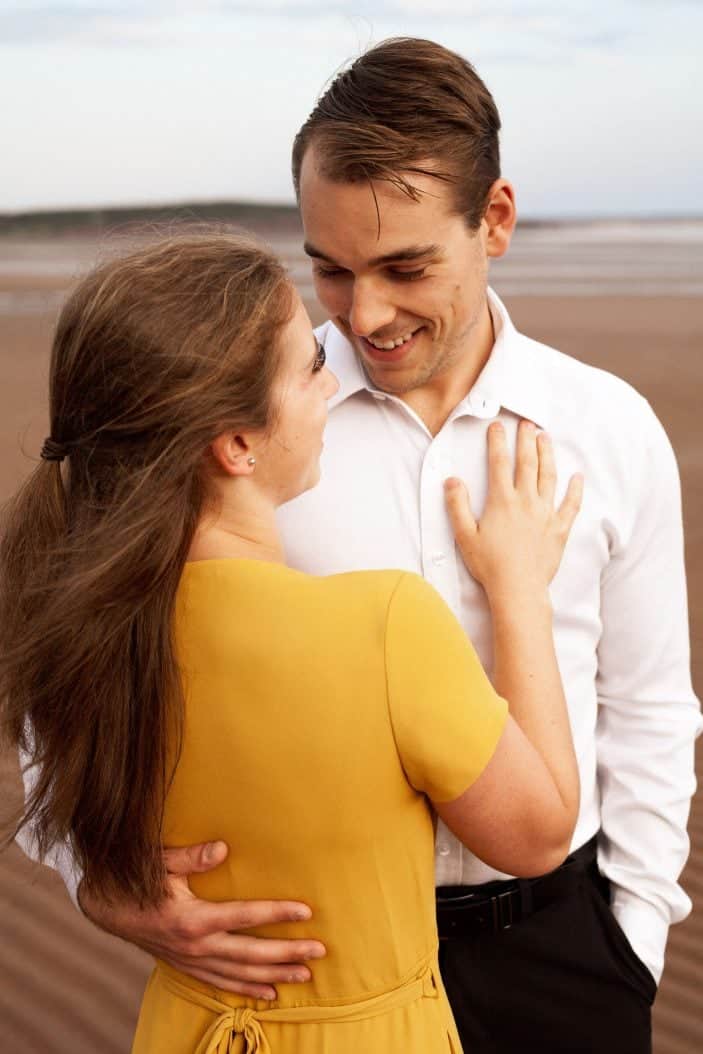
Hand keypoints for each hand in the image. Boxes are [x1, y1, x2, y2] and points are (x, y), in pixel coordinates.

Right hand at [78, 841, 325, 999]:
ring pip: (240, 974)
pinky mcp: (186, 966)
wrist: (104, 905)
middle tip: (319, 951)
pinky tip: (269, 992)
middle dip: (287, 953)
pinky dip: (246, 988)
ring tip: (305, 975)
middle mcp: (195, 946)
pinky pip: (221, 983)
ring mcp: (191, 960)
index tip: (306, 912)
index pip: (245, 916)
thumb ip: (193, 856)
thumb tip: (222, 848)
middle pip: (251, 954)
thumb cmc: (137, 877)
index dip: (277, 914)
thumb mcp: (162, 861)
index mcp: (192, 919)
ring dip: (274, 975)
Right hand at [445, 420, 582, 605]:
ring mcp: (545, 513)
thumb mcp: (464, 535)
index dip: (497, 442)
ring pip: (549, 476)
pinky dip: (575, 490)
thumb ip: (457, 505)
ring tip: (546, 438)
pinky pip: (571, 504)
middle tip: (527, 423)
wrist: (518, 588)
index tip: (497, 426)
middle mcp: (526, 501)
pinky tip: (577, 477)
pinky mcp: (559, 528)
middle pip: (527, 462)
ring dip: (547, 455)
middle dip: (526, 439)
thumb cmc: (489, 564)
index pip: (499, 463)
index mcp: (502, 501)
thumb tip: (452, 480)